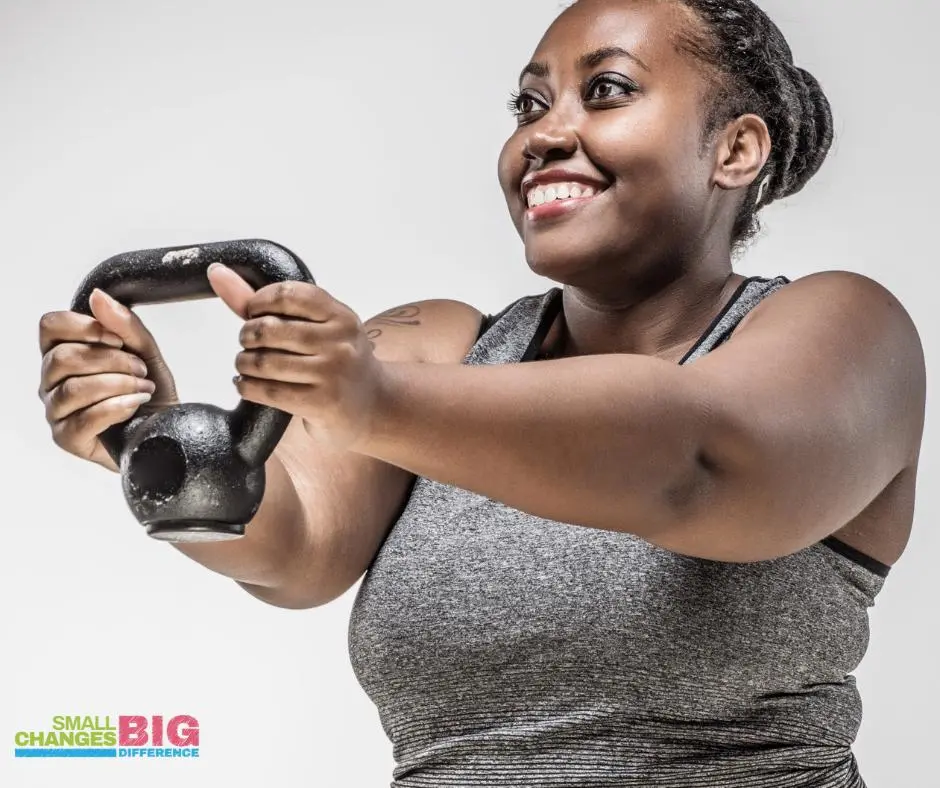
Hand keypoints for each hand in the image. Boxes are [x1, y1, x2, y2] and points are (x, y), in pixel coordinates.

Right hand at [38, 290, 179, 471]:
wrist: (166, 428)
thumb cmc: (150, 390)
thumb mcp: (145, 351)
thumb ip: (124, 324)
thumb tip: (97, 296)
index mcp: (63, 352)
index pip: (50, 326)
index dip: (84, 327)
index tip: (117, 339)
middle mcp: (51, 380)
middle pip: (63, 358)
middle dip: (112, 361)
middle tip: (140, 370)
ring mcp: (56, 410)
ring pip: (73, 389)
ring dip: (118, 385)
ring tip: (143, 388)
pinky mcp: (66, 437)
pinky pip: (83, 418)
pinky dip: (116, 408)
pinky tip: (135, 405)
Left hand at [207, 263, 385, 452]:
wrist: (373, 405)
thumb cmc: (336, 361)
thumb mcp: (317, 327)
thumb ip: (267, 303)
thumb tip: (217, 273)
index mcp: (341, 316)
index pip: (288, 295)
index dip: (259, 301)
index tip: (253, 312)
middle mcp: (340, 342)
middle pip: (269, 329)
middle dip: (247, 336)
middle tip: (248, 343)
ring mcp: (333, 373)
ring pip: (263, 362)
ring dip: (243, 363)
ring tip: (246, 365)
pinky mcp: (321, 402)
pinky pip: (267, 391)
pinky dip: (246, 386)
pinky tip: (248, 384)